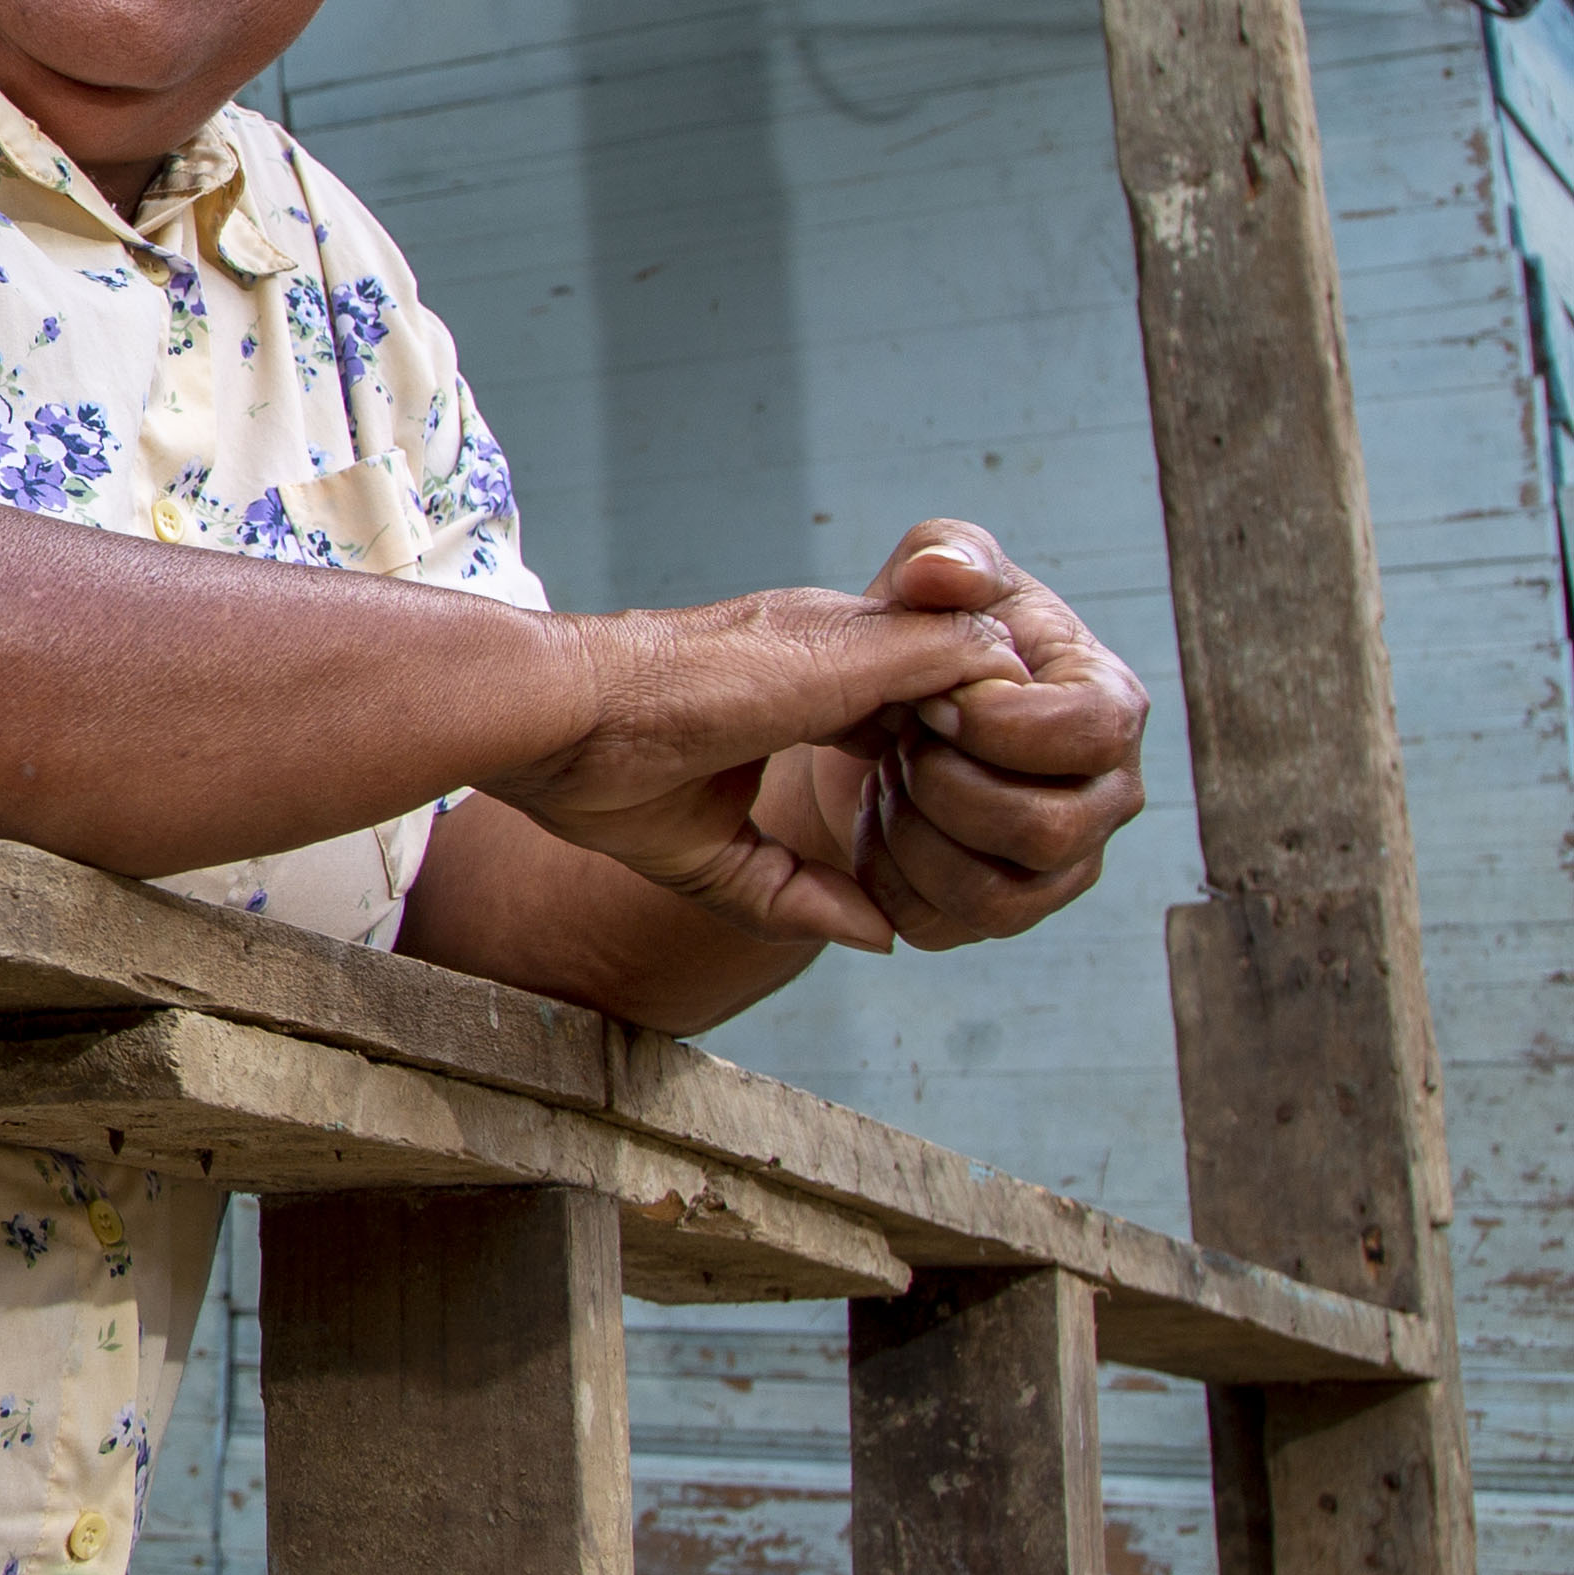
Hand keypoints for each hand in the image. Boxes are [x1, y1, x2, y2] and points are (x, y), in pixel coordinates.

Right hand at [482, 562, 1029, 951]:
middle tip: (1012, 826)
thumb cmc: (598, 775)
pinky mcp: (857, 648)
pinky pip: (980, 663)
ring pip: (987, 661)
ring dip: (1007, 737)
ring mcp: (845, 638)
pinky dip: (999, 721)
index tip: (939, 834)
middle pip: (958, 680)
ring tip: (1017, 807)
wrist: (557, 718)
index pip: (902, 712)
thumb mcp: (717, 854)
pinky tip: (993, 781)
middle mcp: (827, 643)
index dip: (936, 769)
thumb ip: (797, 891)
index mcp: (792, 681)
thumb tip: (883, 936)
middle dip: (993, 750)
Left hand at [748, 523, 1147, 947]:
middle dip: (944, 786)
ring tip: (884, 781)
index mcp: (1107, 703)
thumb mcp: (924, 573)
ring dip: (914, 838)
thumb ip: (944, 554)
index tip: (926, 700)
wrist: (865, 719)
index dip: (997, 721)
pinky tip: (872, 830)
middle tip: (895, 741)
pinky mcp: (1007, 906)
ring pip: (1000, 895)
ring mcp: (1063, 861)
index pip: (1091, 731)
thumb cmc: (915, 634)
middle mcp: (1106, 793)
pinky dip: (890, 884)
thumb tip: (943, 574)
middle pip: (1048, 828)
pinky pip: (950, 928)